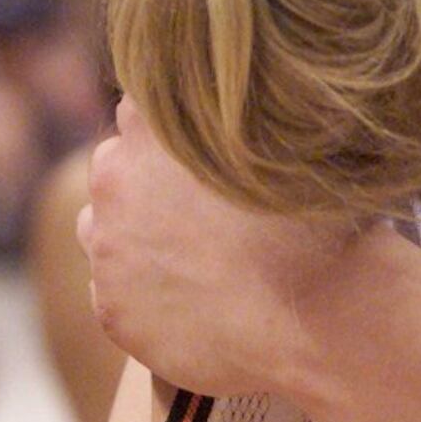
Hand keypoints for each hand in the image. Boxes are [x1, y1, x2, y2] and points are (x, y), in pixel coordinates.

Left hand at [80, 97, 357, 397]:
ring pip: (101, 226)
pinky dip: (143, 287)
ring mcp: (108, 247)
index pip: (140, 107)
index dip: (174, 124)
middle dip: (147, 176)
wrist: (317, 314)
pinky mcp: (111, 308)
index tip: (203, 143)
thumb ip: (239, 122)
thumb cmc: (319, 219)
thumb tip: (237, 115)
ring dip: (135, 231)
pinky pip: (113, 286)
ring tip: (196, 250)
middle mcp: (117, 181)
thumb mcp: (287, 141)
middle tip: (202, 200)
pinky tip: (194, 294)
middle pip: (114, 162)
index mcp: (155, 128)